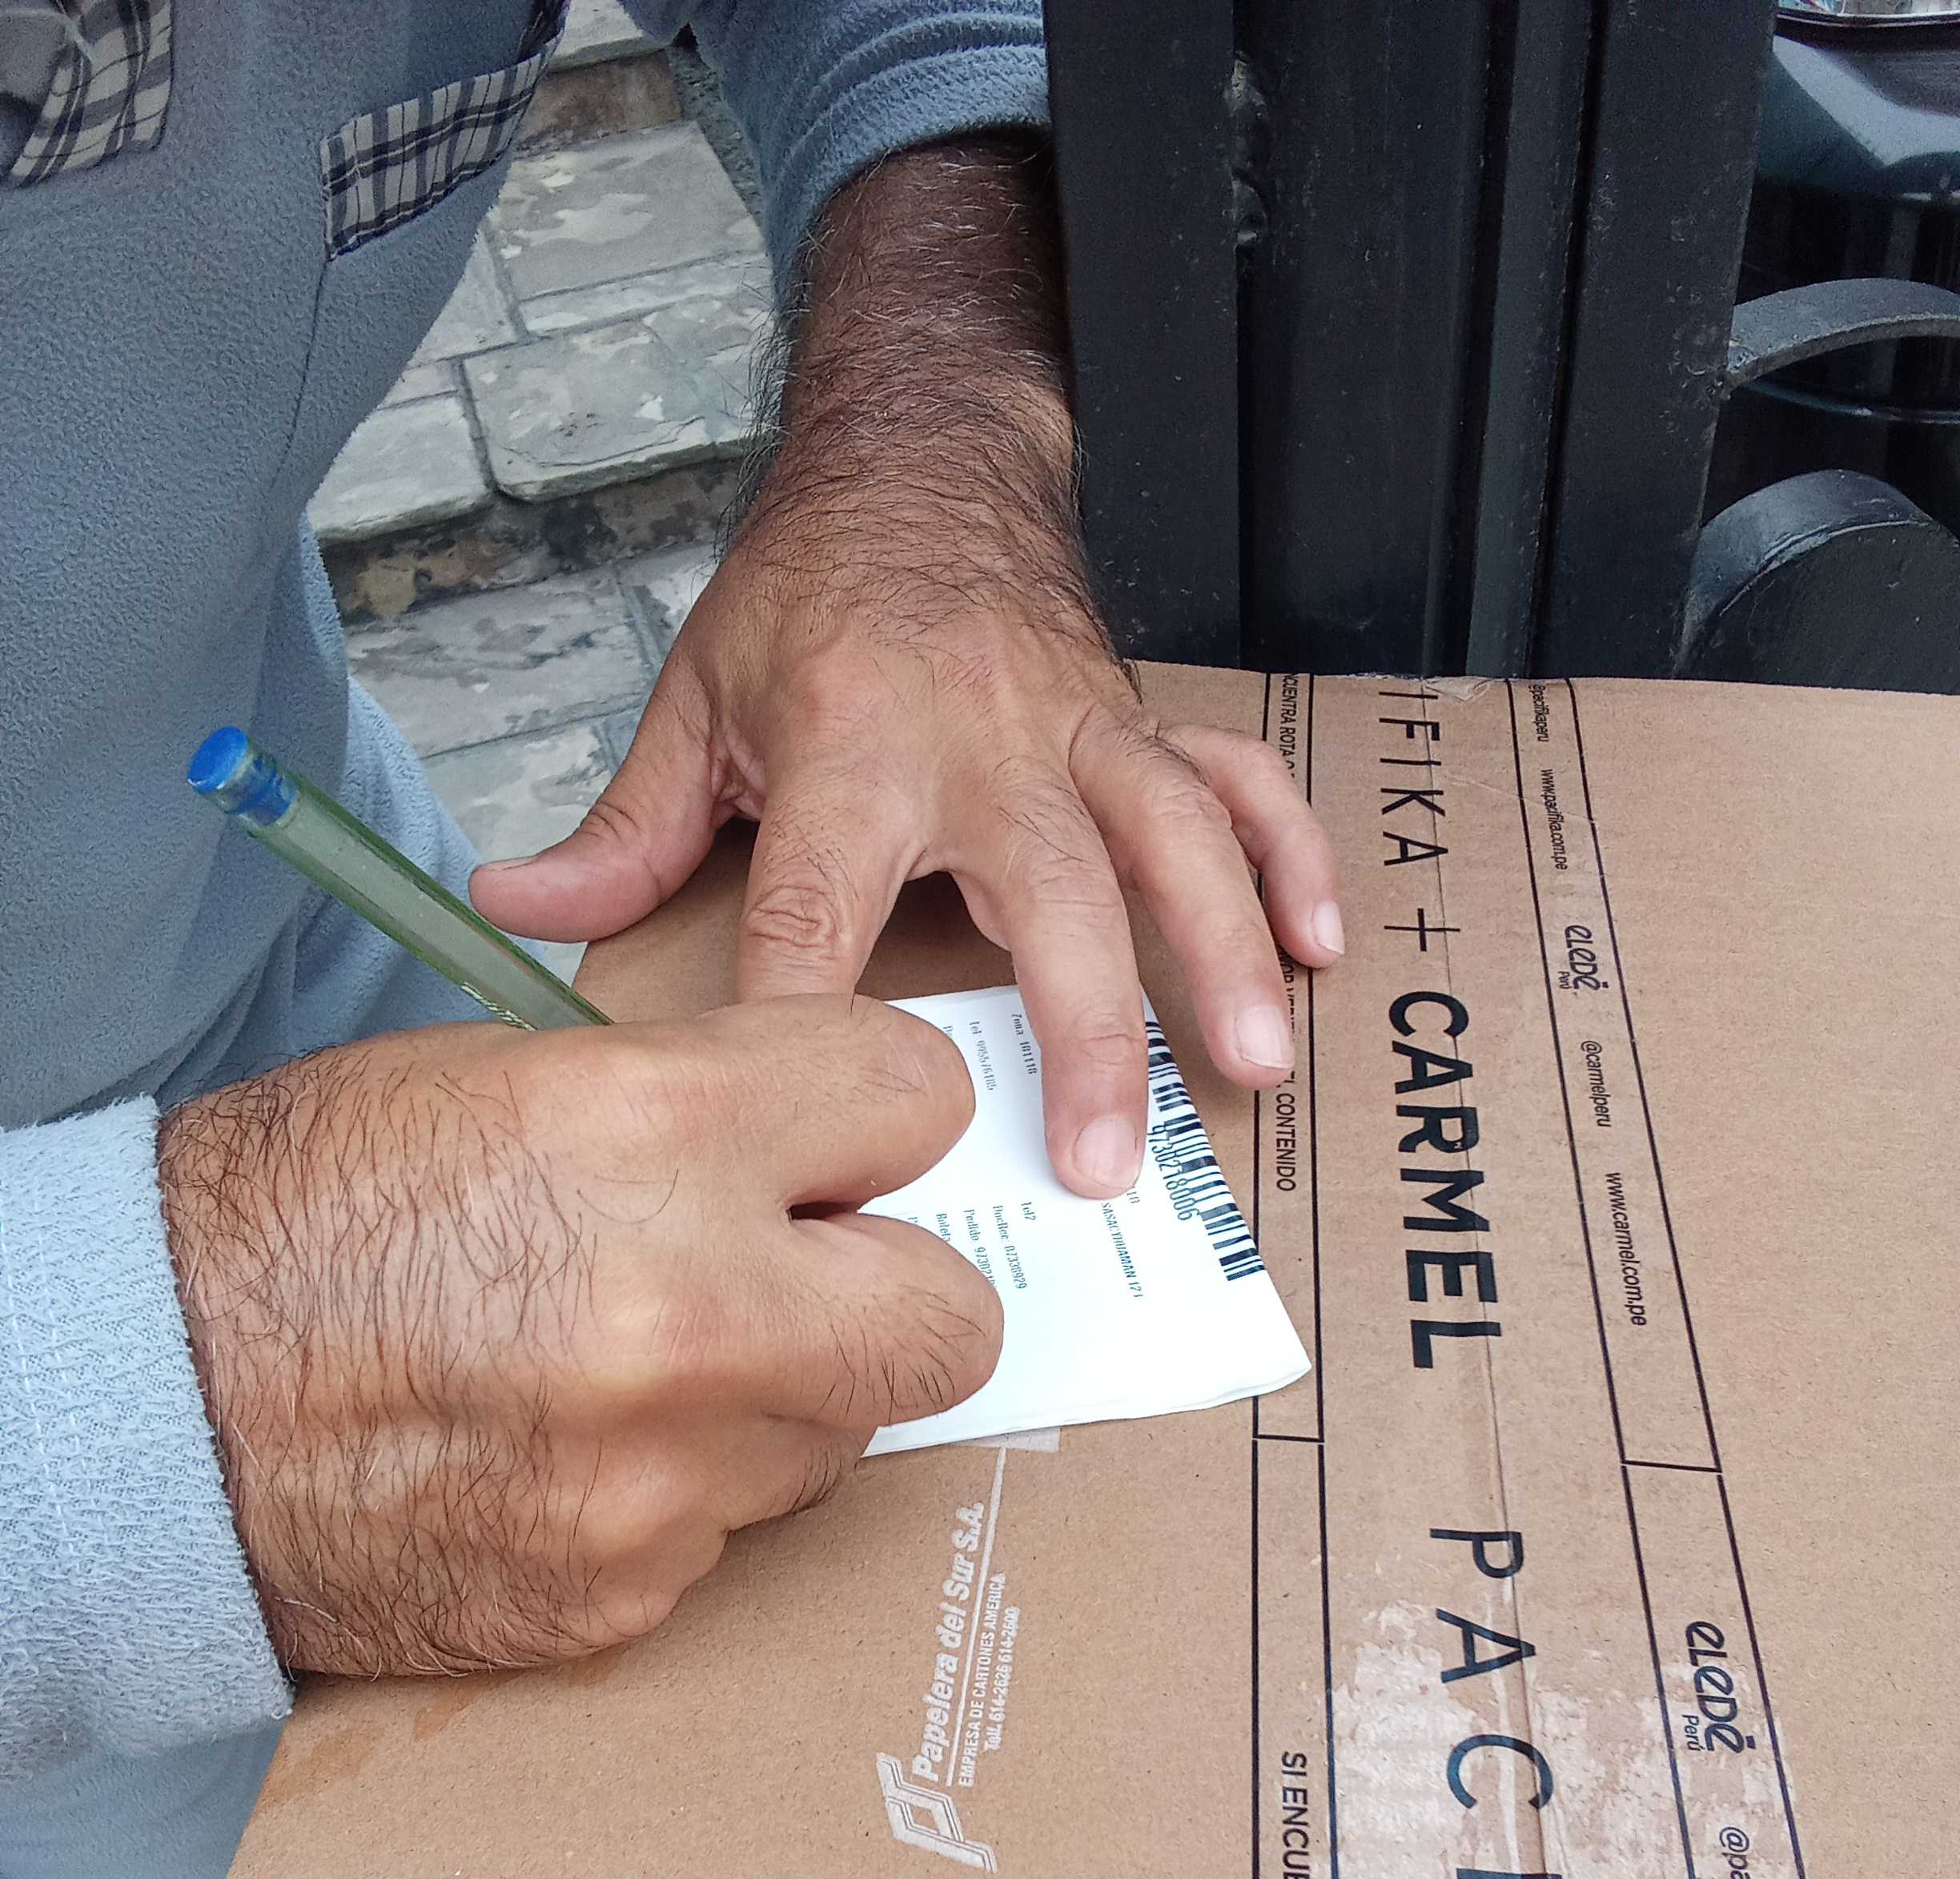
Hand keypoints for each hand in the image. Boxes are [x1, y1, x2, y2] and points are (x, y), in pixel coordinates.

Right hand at [156, 999, 999, 1677]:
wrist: (139, 1401)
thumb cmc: (301, 1215)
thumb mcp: (505, 1080)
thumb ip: (702, 1110)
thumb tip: (834, 1160)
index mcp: (653, 1135)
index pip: (918, 1102)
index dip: (884, 1120)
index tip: (852, 1145)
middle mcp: (688, 1314)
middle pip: (951, 1319)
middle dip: (898, 1289)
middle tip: (816, 1276)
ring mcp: (661, 1478)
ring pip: (839, 1437)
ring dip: (776, 1398)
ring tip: (635, 1364)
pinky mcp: (624, 1593)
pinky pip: (731, 1531)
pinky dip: (678, 1491)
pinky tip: (566, 1451)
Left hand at [471, 140, 1342, 1202]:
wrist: (922, 458)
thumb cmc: (807, 594)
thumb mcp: (696, 699)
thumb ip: (626, 826)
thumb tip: (510, 909)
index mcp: (851, 746)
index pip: (825, 911)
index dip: (821, 1021)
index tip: (833, 1136)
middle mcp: (982, 742)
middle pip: (1049, 896)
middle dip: (1086, 1033)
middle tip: (1105, 1164)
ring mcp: (1080, 730)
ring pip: (1173, 842)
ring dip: (1222, 952)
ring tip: (1251, 1065)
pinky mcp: (1140, 721)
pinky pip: (1237, 782)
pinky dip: (1290, 857)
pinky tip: (1321, 947)